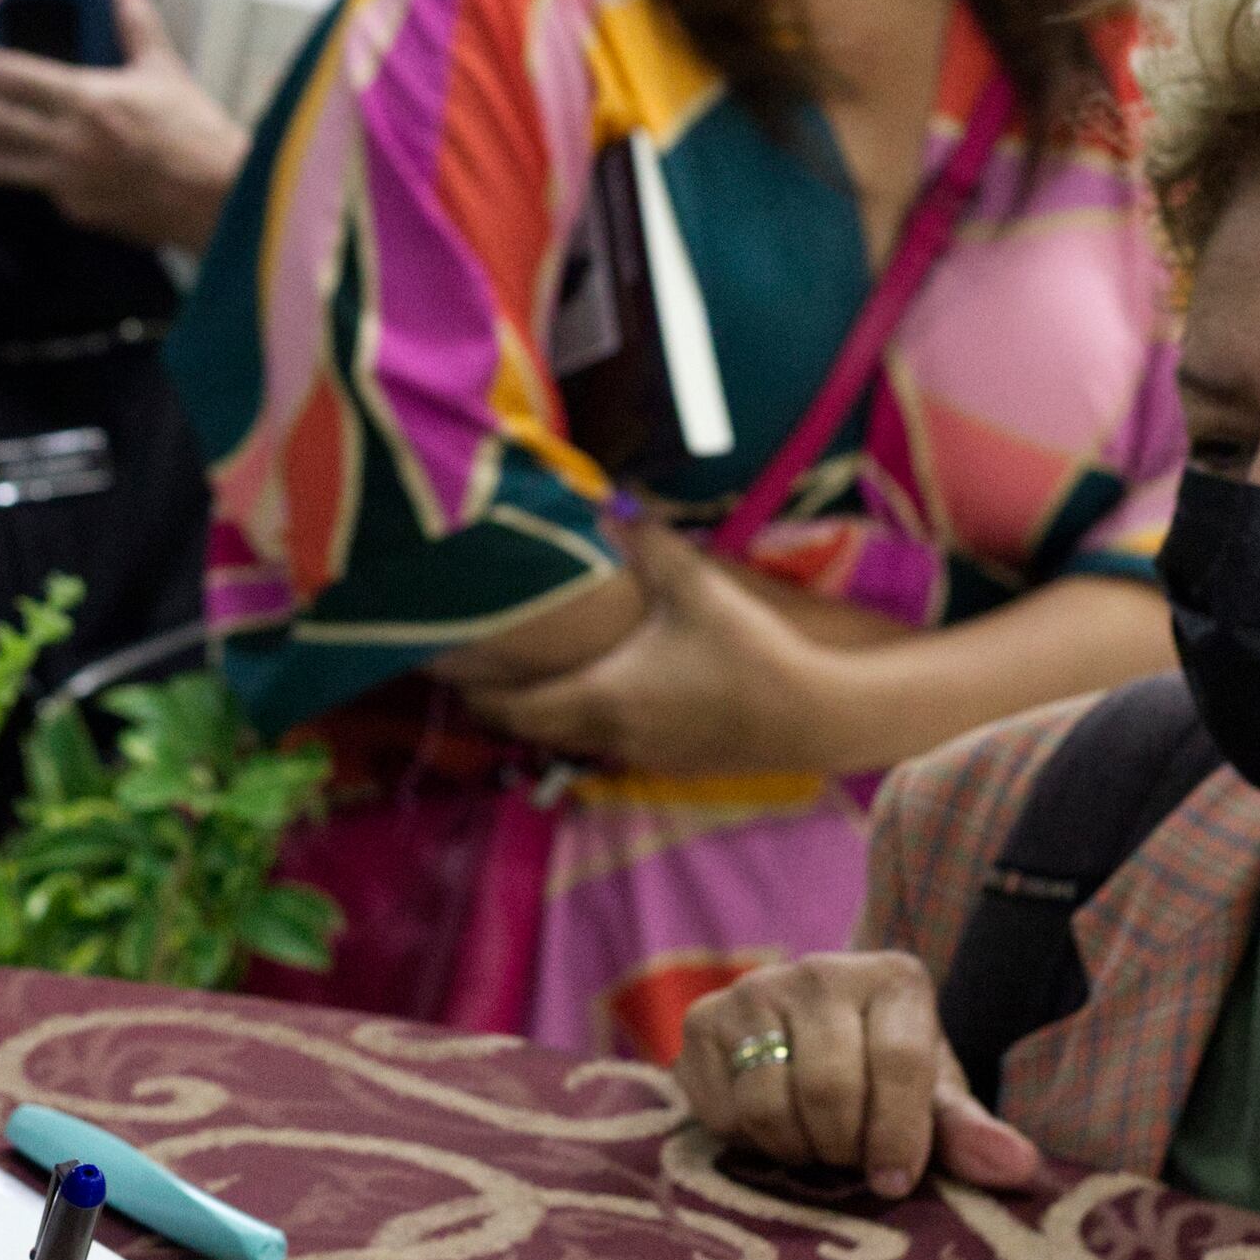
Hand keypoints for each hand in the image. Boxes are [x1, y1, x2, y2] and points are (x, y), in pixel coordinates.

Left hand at [0, 0, 246, 247]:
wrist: (221, 199)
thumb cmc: (197, 135)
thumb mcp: (165, 68)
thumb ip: (135, 18)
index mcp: (89, 101)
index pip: (11, 76)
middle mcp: (69, 144)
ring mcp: (66, 182)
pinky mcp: (72, 210)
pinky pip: (25, 185)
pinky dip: (4, 166)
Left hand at [475, 519, 841, 772]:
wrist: (814, 713)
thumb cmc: (747, 651)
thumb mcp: (693, 587)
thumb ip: (645, 541)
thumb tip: (608, 499)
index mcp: (599, 696)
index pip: (511, 710)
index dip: (473, 694)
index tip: (445, 671)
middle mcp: (610, 733)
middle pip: (532, 729)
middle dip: (502, 703)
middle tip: (478, 672)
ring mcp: (643, 753)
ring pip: (572, 739)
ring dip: (547, 714)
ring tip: (530, 678)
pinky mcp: (674, 759)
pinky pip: (610, 743)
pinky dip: (589, 721)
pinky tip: (603, 691)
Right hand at [674, 948, 1040, 1199]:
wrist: (812, 1042)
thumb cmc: (888, 1078)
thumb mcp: (934, 1100)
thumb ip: (971, 1135)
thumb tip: (1019, 1168)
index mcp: (895, 979)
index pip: (899, 1063)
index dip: (897, 1137)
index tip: (894, 1181)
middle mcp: (820, 969)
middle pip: (828, 1089)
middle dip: (842, 1148)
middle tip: (849, 1158)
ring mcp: (754, 989)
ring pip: (768, 1105)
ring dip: (794, 1150)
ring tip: (814, 1143)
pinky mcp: (701, 1019)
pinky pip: (721, 1112)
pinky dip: (748, 1143)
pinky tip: (773, 1124)